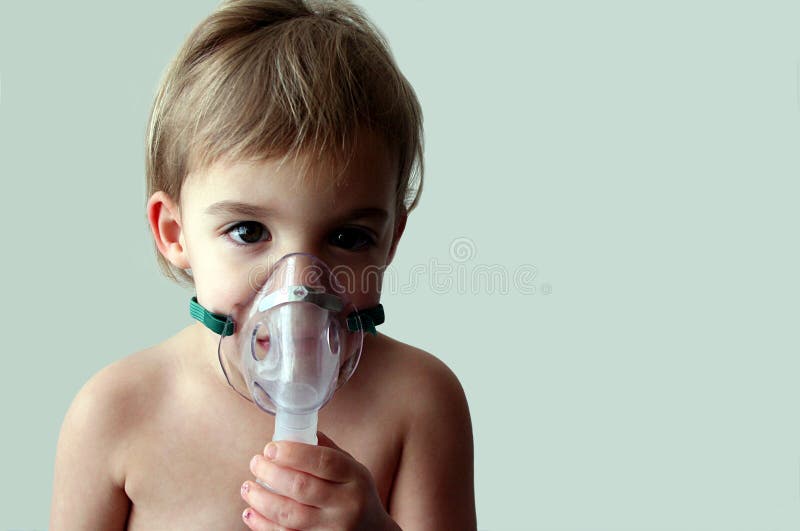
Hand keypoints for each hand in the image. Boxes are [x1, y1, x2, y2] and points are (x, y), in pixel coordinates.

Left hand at [240, 431, 397, 530]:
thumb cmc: (356, 495)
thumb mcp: (352, 470)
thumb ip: (327, 451)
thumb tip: (292, 433)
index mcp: (355, 478)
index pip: (324, 461)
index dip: (293, 453)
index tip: (270, 447)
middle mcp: (347, 505)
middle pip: (302, 487)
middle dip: (271, 473)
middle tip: (255, 462)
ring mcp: (333, 529)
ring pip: (289, 515)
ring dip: (262, 499)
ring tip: (248, 487)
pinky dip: (263, 525)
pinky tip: (250, 513)